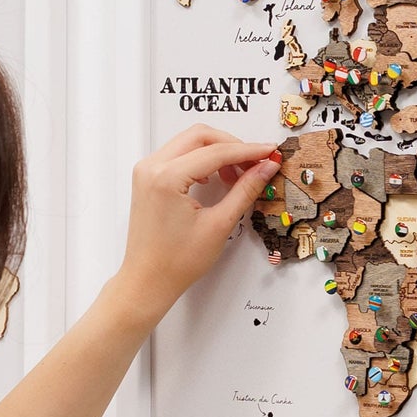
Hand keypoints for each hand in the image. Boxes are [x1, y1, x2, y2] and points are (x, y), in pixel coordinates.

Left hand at [120, 126, 281, 316]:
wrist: (148, 280)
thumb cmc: (176, 262)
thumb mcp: (219, 224)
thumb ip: (245, 190)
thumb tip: (265, 168)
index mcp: (166, 177)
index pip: (216, 151)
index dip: (248, 151)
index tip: (269, 153)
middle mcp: (151, 167)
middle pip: (200, 136)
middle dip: (232, 146)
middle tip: (256, 163)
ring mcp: (146, 171)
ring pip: (189, 142)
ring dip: (217, 151)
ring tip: (237, 175)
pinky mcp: (148, 178)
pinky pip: (178, 155)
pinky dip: (201, 159)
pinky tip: (216, 177)